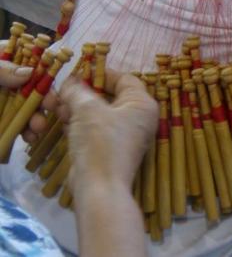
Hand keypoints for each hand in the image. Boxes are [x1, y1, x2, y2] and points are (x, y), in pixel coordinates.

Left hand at [0, 40, 54, 143]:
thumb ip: (2, 69)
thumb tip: (29, 72)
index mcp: (7, 56)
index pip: (33, 57)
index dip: (46, 69)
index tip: (55, 81)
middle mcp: (10, 77)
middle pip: (34, 85)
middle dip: (44, 98)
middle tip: (52, 108)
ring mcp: (6, 98)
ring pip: (28, 106)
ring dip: (36, 117)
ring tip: (38, 128)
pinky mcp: (2, 117)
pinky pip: (17, 123)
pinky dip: (25, 131)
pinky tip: (29, 138)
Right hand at [58, 71, 157, 195]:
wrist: (99, 189)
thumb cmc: (100, 141)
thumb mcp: (87, 108)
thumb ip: (78, 90)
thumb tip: (70, 82)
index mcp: (142, 104)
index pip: (124, 79)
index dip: (101, 74)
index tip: (79, 73)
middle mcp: (138, 119)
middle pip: (110, 96)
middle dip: (85, 93)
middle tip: (64, 91)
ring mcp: (125, 137)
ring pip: (100, 114)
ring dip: (79, 108)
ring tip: (58, 106)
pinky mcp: (111, 151)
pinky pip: (96, 130)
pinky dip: (80, 124)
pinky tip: (62, 121)